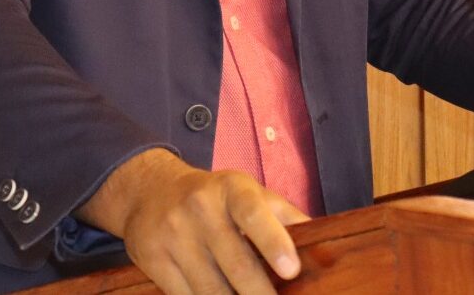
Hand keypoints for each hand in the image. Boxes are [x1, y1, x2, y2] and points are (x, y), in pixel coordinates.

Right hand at [77, 148, 308, 294]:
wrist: (150, 191)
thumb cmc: (216, 197)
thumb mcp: (250, 193)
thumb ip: (286, 217)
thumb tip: (323, 245)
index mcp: (232, 190)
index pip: (254, 214)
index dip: (274, 243)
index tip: (292, 270)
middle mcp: (201, 209)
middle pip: (236, 264)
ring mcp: (175, 236)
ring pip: (212, 290)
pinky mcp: (155, 260)